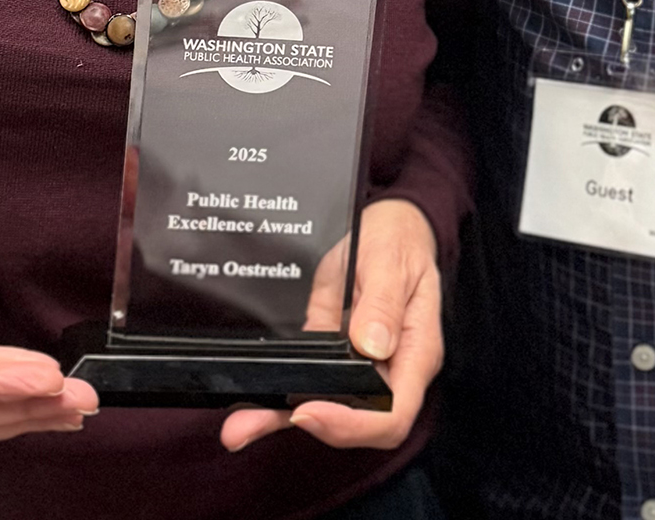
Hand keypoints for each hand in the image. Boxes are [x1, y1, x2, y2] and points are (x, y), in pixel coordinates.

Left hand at [219, 197, 441, 454]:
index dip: (352, 424)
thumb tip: (371, 345)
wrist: (389, 227)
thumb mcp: (391, 260)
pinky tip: (250, 407)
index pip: (392, 415)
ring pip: (326, 409)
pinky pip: (309, 382)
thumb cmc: (399, 242)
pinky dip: (278, 397)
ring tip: (239, 427)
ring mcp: (360, 366)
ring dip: (280, 419)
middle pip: (356, 423)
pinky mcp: (333, 355)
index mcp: (415, 353)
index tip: (312, 409)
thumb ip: (382, 303)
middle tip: (255, 423)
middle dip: (309, 427)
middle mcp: (390, 370)